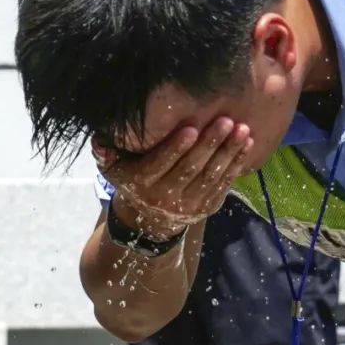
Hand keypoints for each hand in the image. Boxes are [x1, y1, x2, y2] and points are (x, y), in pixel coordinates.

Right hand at [94, 116, 252, 234]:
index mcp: (143, 184)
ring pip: (210, 177)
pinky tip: (246, 145)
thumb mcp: (115, 172)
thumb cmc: (134, 183)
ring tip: (242, 130)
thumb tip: (98, 141)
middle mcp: (166, 196)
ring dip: (228, 153)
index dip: (176, 148)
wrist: (148, 222)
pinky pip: (223, 185)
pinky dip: (236, 165)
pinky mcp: (206, 207)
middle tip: (226, 122)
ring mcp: (189, 204)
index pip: (160, 165)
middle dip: (209, 145)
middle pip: (190, 169)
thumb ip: (107, 155)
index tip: (191, 128)